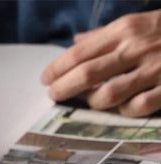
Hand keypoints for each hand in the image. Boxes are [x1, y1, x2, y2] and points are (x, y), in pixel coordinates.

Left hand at [41, 10, 160, 116]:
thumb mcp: (137, 22)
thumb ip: (105, 35)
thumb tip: (76, 41)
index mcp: (124, 30)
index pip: (79, 52)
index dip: (57, 68)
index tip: (45, 79)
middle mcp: (135, 48)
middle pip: (86, 74)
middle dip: (63, 88)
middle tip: (52, 96)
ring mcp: (152, 69)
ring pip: (107, 94)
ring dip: (93, 102)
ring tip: (90, 100)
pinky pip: (135, 108)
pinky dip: (123, 111)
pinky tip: (121, 107)